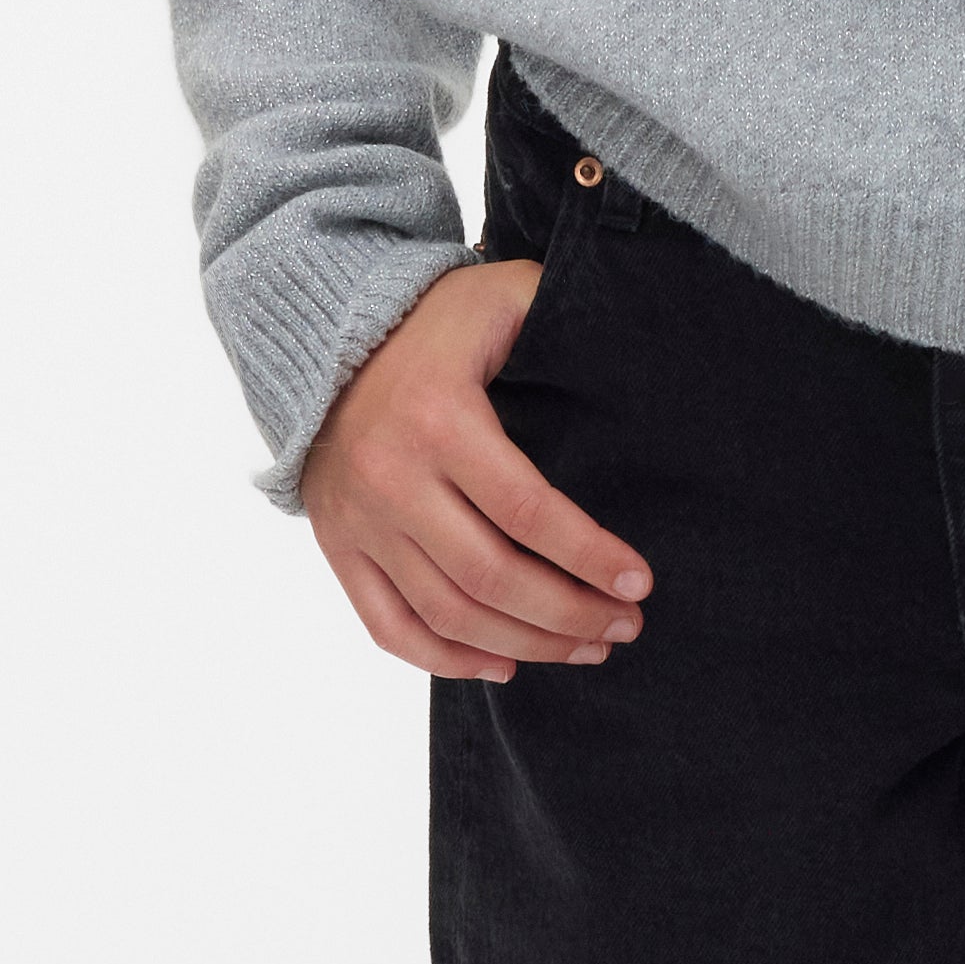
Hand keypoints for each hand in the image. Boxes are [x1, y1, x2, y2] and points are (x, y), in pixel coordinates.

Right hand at [302, 258, 654, 683]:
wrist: (324, 339)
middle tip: (625, 628)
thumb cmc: (435, 322)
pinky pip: (390, 628)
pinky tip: (504, 666)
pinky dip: (448, 661)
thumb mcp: (501, 297)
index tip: (639, 584)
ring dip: (526, 645)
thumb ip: (560, 314)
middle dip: (569, 614)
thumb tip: (640, 346)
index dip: (589, 555)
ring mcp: (360, 521)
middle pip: (491, 576)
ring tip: (585, 650)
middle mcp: (391, 478)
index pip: (527, 510)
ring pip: (448, 613)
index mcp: (438, 418)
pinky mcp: (340, 547)